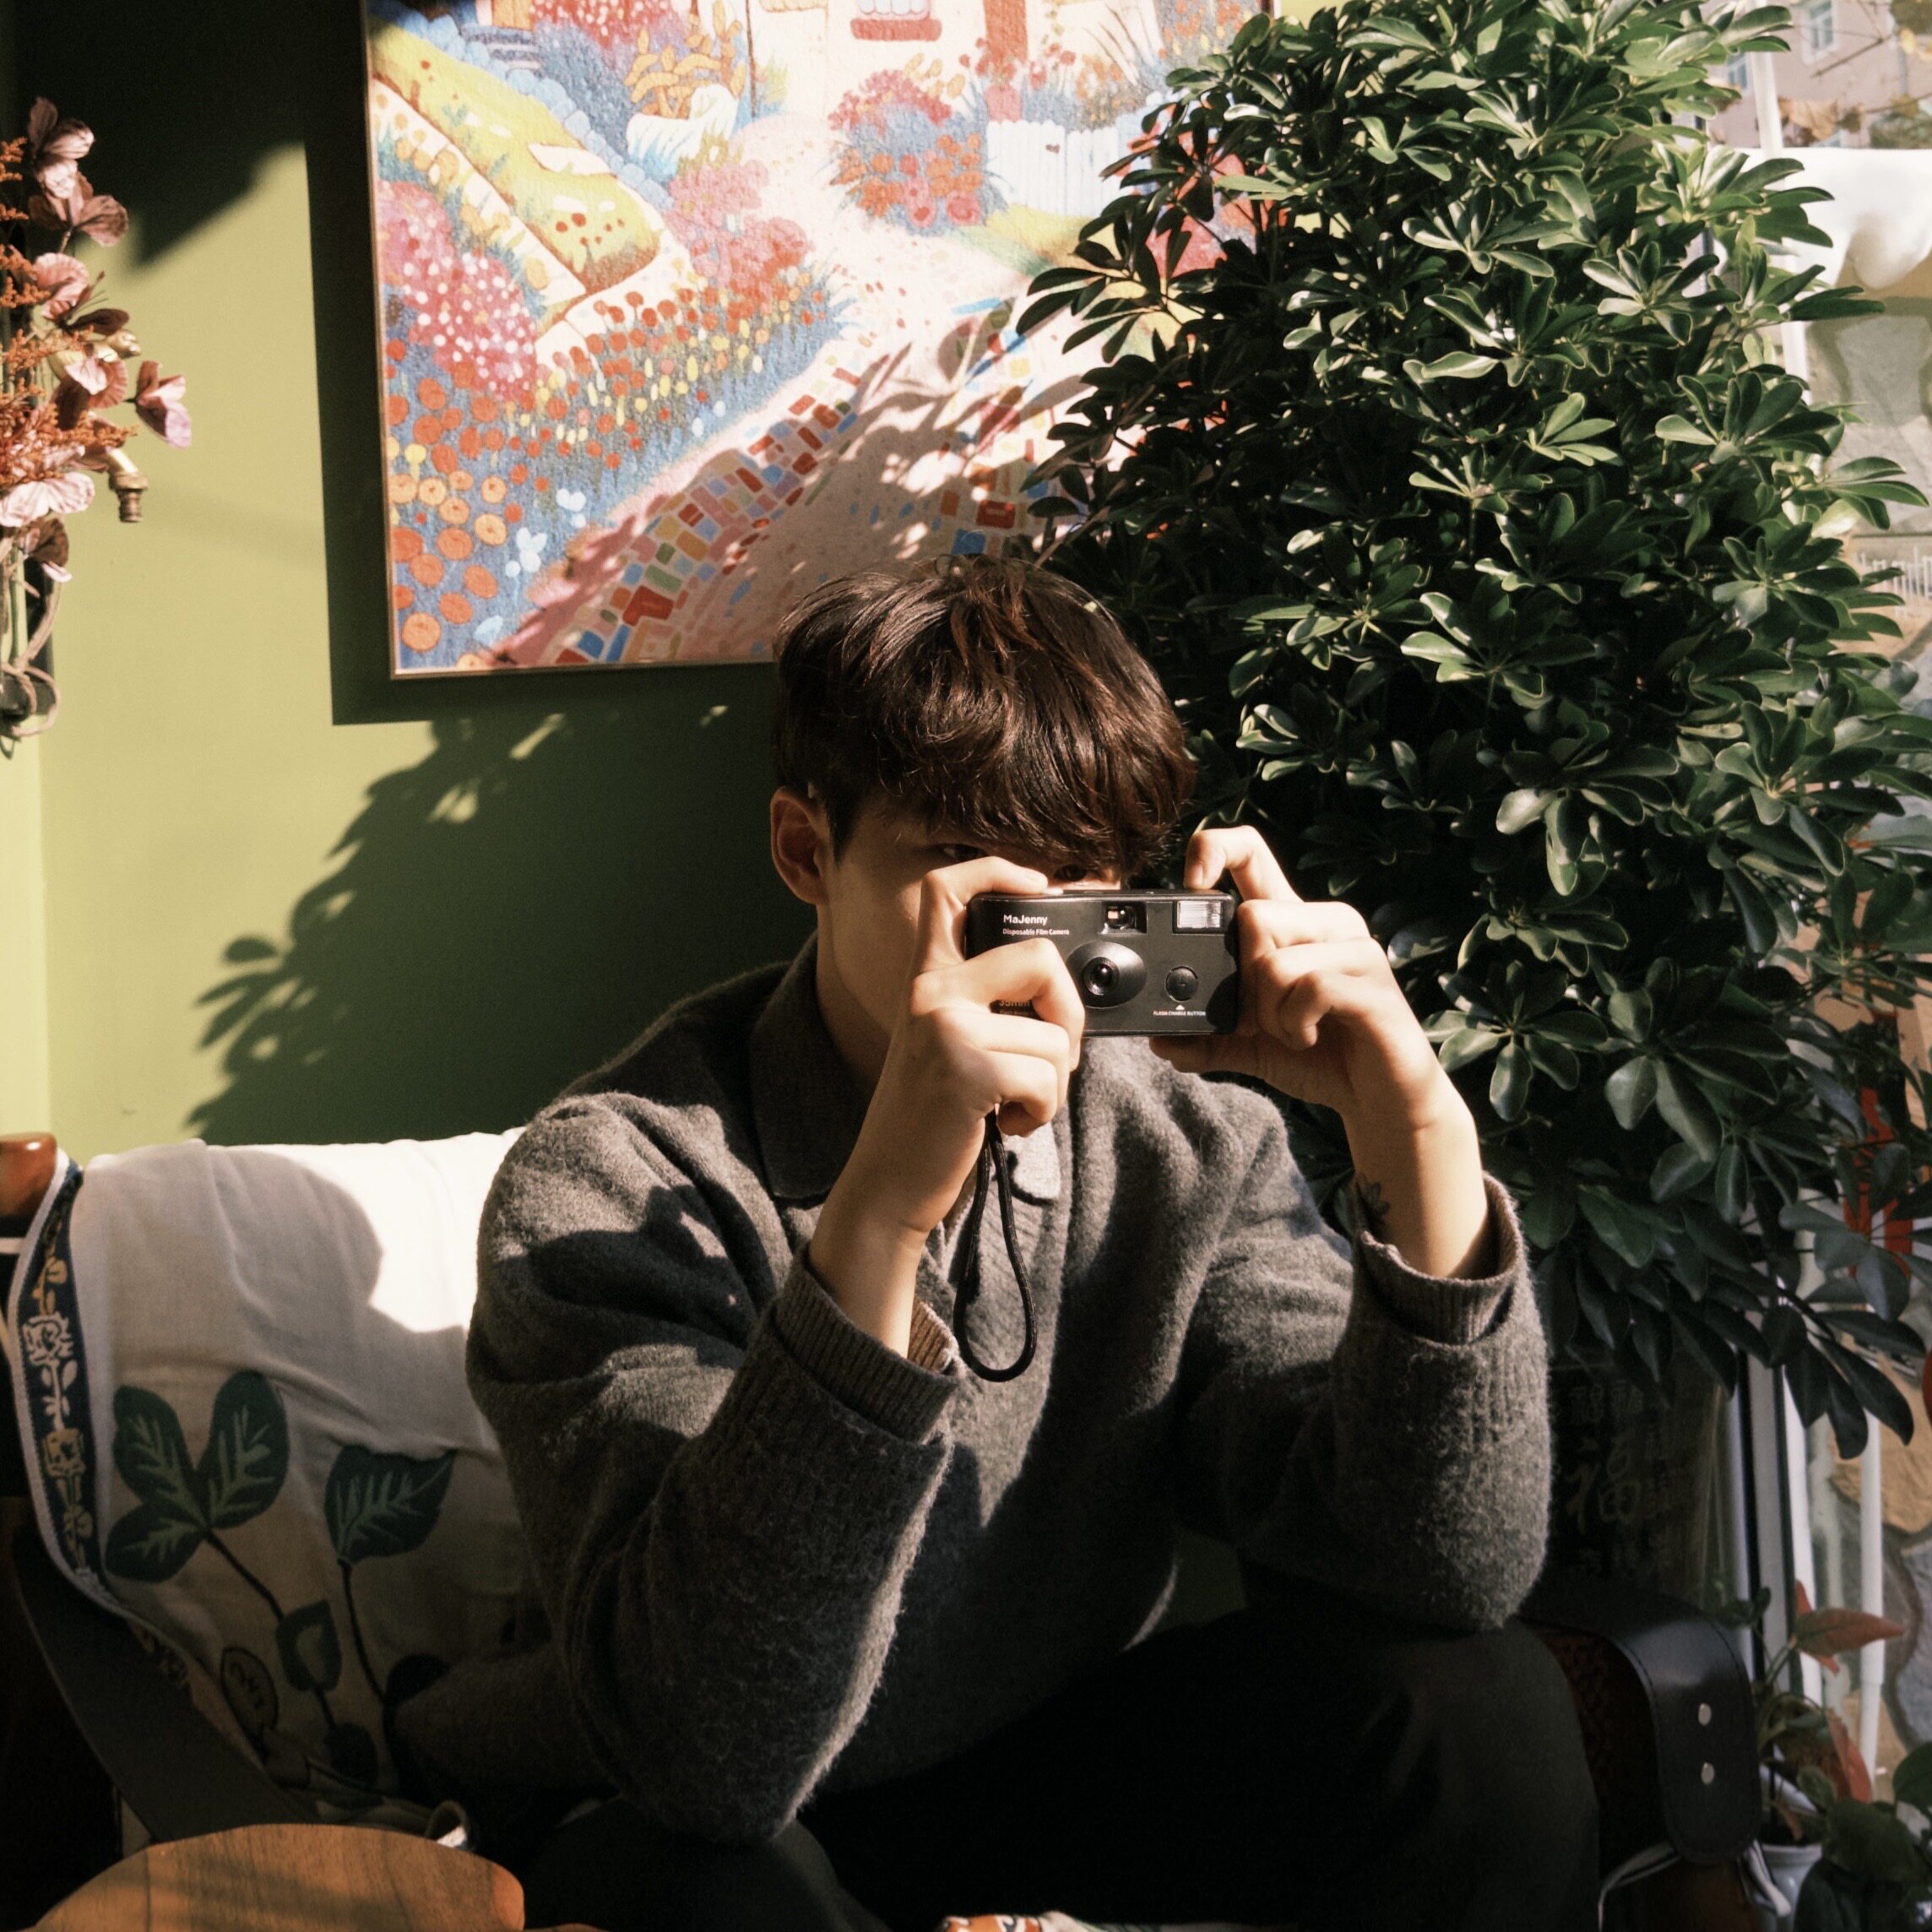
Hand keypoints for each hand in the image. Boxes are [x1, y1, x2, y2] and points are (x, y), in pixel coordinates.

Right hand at [810, 859, 1084, 1351]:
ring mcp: (947, 1028)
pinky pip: (1049, 1078)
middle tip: (1054, 1055)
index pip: (946, 890)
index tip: (1042, 883)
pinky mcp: (968, 1070)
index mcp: (926, 980)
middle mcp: (931, 992)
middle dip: (1069, 1012)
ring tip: (1009, 1104)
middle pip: (1038, 956)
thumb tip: (1064, 985)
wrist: (889, 1183)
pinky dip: (1041, 1112)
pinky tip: (1003, 1124)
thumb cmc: (931, 1119)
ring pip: (1054, 1035)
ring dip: (1052, 1083)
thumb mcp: (948, 1045)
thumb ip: (987, 1006)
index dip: (998, 869)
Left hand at [1150, 827, 1448, 1131]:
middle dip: (1241, 983)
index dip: (1213, 850)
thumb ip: (1206, 1038)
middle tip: (1258, 1020)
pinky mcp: (1373, 982)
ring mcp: (1355, 948)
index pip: (1250, 851)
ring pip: (1275, 960)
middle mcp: (1325, 922)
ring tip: (1293, 1033)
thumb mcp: (1250, 1047)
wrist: (1383, 1101)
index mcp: (1292, 923)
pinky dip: (1295, 1025)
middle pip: (1252, 916)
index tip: (1191, 884)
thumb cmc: (1321, 1059)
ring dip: (1269, 1014)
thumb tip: (1157, 1040)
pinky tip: (1311, 1038)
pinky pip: (1309, 987)